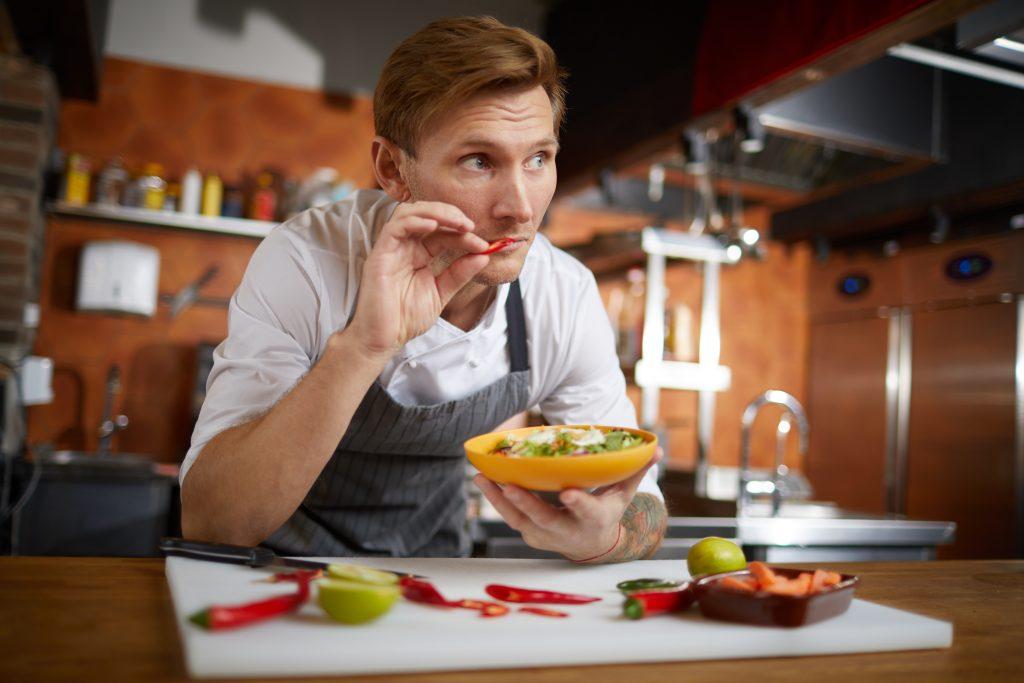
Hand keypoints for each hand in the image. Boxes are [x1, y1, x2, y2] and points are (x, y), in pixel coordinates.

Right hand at [345, 201, 490, 358]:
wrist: (385, 339)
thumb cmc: (406, 318)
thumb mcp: (441, 292)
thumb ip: (460, 273)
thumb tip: (484, 256)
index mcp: (419, 254)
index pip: (443, 232)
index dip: (464, 234)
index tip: (484, 245)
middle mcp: (404, 247)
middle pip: (426, 214)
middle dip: (451, 215)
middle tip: (471, 226)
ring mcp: (391, 248)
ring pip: (409, 212)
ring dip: (436, 212)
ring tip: (458, 223)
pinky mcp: (380, 254)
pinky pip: (395, 227)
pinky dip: (415, 221)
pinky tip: (434, 225)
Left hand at [473, 447, 663, 560]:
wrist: (591, 545)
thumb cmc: (607, 511)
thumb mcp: (623, 493)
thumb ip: (634, 470)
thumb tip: (656, 448)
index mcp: (594, 518)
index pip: (587, 512)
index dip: (579, 504)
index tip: (569, 494)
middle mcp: (567, 530)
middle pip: (545, 518)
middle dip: (526, 504)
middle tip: (509, 486)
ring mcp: (545, 535)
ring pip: (519, 519)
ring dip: (499, 499)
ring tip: (482, 476)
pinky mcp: (529, 533)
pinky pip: (510, 517)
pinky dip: (495, 500)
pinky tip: (483, 479)